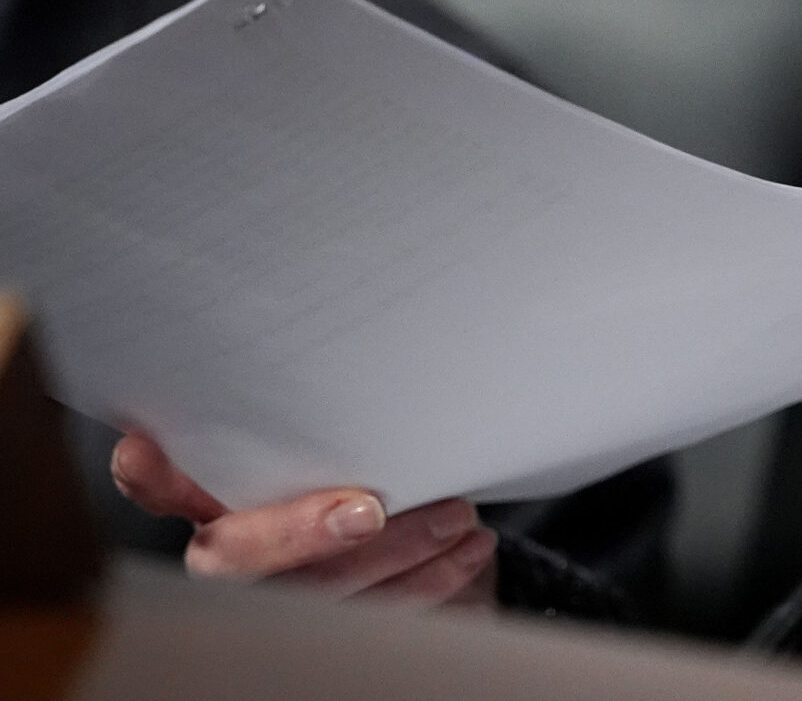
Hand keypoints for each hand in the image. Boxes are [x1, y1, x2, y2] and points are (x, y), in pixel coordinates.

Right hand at [111, 433, 496, 607]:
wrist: (390, 531)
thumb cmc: (347, 470)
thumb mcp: (326, 442)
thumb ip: (314, 424)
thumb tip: (346, 361)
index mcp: (210, 497)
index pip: (157, 485)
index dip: (147, 474)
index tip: (146, 448)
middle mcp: (228, 552)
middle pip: (240, 557)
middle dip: (302, 533)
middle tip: (368, 508)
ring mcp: (275, 597)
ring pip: (320, 593)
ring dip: (397, 554)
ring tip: (456, 516)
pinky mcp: (334, 628)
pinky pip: (379, 615)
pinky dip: (432, 582)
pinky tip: (468, 550)